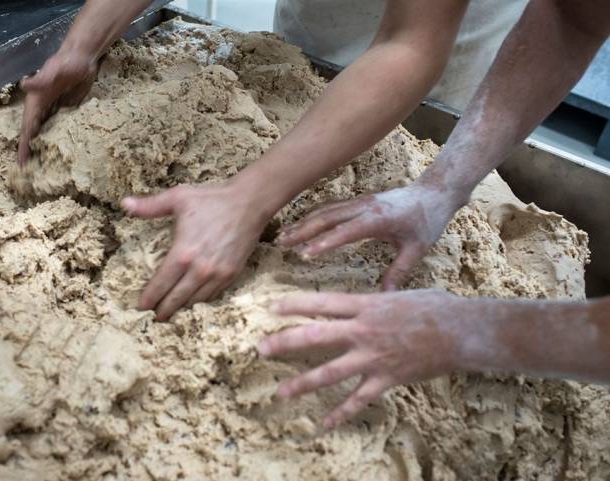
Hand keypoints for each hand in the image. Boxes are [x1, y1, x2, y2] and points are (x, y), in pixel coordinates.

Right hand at [18, 49, 97, 163]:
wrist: (83, 56)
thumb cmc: (67, 62)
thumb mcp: (54, 70)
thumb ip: (41, 79)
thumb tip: (24, 84)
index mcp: (36, 103)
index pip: (27, 129)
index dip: (24, 147)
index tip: (21, 166)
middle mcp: (44, 109)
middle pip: (35, 135)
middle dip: (33, 154)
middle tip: (33, 176)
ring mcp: (56, 110)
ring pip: (48, 134)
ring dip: (46, 150)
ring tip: (47, 170)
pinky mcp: (69, 110)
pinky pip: (63, 129)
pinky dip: (62, 141)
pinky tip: (65, 154)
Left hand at [121, 183, 270, 320]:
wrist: (249, 203)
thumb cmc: (212, 199)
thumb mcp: (178, 198)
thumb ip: (150, 206)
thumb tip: (124, 204)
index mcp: (182, 253)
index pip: (160, 285)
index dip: (148, 299)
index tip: (140, 308)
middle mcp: (199, 270)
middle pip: (176, 299)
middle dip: (162, 311)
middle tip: (153, 318)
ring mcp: (217, 274)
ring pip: (194, 301)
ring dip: (181, 309)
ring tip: (171, 313)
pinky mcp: (231, 274)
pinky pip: (212, 295)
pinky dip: (200, 302)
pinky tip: (193, 303)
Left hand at [258, 289, 466, 427]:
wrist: (461, 330)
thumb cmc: (435, 306)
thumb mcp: (401, 294)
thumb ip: (379, 298)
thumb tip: (373, 297)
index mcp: (365, 305)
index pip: (321, 303)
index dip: (294, 305)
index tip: (270, 307)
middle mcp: (363, 330)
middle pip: (315, 336)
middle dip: (285, 342)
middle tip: (260, 349)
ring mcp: (372, 356)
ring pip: (330, 372)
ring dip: (303, 383)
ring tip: (281, 393)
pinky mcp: (386, 378)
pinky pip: (358, 399)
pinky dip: (341, 413)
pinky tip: (325, 424)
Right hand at [277, 183, 463, 289]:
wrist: (434, 192)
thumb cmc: (427, 221)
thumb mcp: (417, 249)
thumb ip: (399, 272)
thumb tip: (385, 299)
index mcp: (378, 218)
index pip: (346, 230)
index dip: (325, 242)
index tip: (305, 254)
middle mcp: (364, 207)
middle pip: (327, 217)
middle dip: (302, 230)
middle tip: (281, 244)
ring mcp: (358, 202)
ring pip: (324, 211)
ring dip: (302, 223)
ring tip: (282, 236)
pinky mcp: (357, 202)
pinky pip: (329, 209)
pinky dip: (311, 217)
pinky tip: (299, 227)